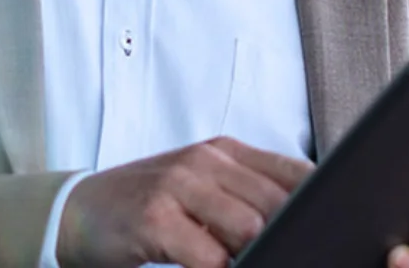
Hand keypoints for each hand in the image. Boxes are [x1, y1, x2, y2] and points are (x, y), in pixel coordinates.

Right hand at [55, 135, 313, 267]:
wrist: (78, 211)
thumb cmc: (149, 206)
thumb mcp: (201, 188)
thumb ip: (247, 196)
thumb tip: (306, 224)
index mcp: (225, 151)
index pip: (293, 172)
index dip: (320, 204)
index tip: (331, 230)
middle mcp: (204, 161)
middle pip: (276, 203)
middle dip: (292, 237)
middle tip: (296, 256)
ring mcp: (178, 186)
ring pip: (248, 227)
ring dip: (259, 256)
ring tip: (260, 264)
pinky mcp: (154, 219)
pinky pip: (207, 255)